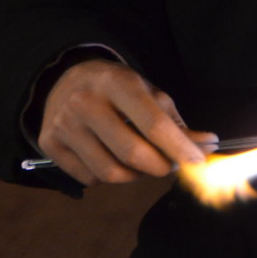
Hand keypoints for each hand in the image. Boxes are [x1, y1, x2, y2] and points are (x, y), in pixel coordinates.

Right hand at [38, 59, 217, 184]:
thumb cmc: (116, 88)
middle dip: (161, 166)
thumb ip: (175, 122)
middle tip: (171, 164)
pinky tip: (111, 157)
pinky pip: (90, 178)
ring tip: (142, 162)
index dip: (178, 147)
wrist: (63, 79)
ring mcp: (64, 124)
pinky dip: (109, 176)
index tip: (198, 161)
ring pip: (110, 173)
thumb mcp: (147, 92)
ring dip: (136, 176)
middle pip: (132, 153)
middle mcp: (86, 101)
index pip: (152, 123)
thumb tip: (207, 146)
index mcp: (116, 82)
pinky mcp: (50, 144)